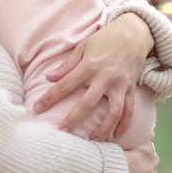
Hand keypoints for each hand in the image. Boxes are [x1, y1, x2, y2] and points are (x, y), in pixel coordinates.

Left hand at [33, 13, 151, 140]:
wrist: (134, 33)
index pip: (65, 84)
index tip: (37, 109)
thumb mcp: (83, 47)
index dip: (50, 98)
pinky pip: (129, 110)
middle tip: (62, 133)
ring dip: (104, 128)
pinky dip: (124, 124)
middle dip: (74, 119)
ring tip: (92, 139)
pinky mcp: (131, 88)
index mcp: (89, 65)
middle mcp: (105, 77)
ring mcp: (120, 84)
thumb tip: (49, 78)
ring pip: (113, 111)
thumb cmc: (105, 39)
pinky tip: (116, 136)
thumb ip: (67, 65)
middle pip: (88, 103)